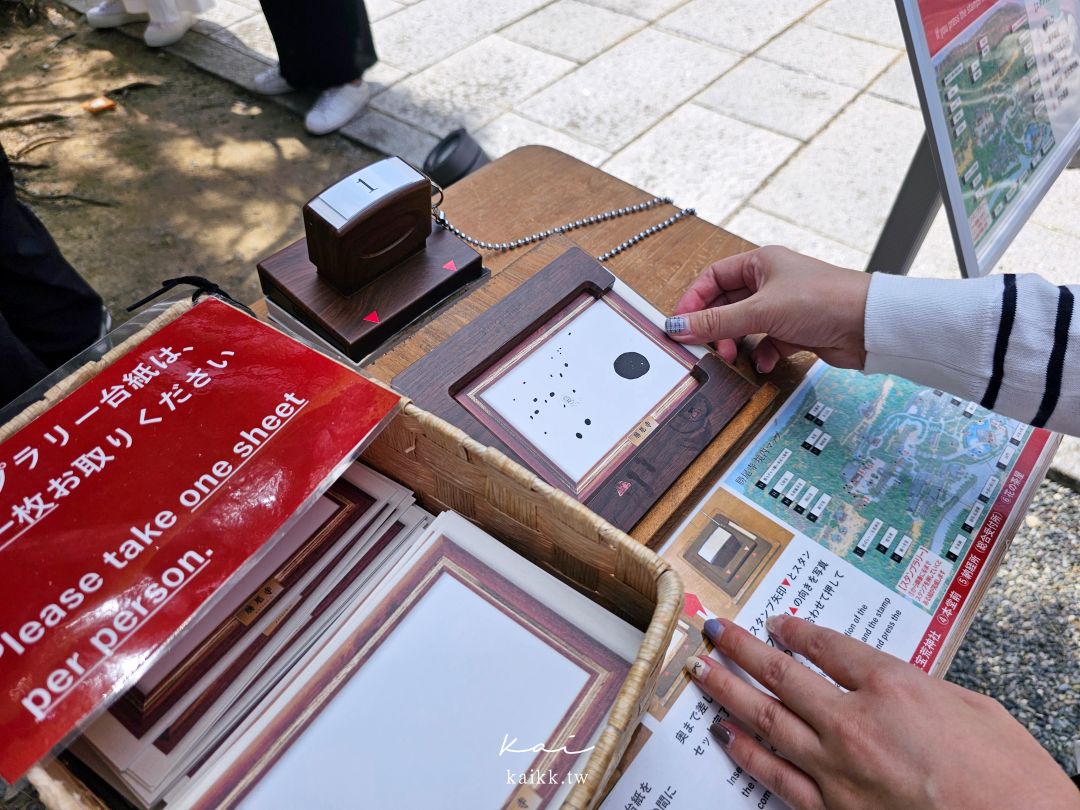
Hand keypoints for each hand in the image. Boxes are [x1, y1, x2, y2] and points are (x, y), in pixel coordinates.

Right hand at [664, 246, 870, 372]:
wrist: (869, 325)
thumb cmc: (824, 300)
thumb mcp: (761, 311)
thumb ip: (716, 322)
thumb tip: (679, 326)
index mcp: (760, 263)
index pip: (713, 278)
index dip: (694, 300)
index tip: (681, 324)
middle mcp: (771, 281)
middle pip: (726, 304)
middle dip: (715, 326)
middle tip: (708, 346)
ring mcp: (784, 306)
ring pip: (745, 325)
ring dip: (737, 342)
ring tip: (735, 356)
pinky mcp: (797, 330)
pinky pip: (768, 342)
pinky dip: (763, 353)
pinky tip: (767, 362)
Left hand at [685, 615, 1078, 809]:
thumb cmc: (1010, 777)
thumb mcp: (969, 705)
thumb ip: (915, 685)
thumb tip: (882, 679)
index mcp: (891, 684)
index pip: (826, 646)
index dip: (795, 630)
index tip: (776, 623)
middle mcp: (854, 721)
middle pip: (781, 674)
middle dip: (740, 648)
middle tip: (712, 631)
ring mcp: (837, 768)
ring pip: (765, 719)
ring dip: (727, 691)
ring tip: (701, 671)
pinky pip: (776, 776)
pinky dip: (746, 753)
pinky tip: (725, 735)